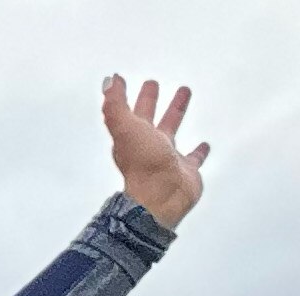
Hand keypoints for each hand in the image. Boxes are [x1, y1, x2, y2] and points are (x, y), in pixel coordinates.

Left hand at [103, 76, 208, 227]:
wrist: (162, 196)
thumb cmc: (143, 164)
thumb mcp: (126, 128)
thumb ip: (115, 105)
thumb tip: (108, 81)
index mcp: (132, 137)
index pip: (129, 111)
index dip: (127, 96)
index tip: (126, 80)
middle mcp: (147, 146)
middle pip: (148, 118)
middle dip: (150, 100)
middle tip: (154, 83)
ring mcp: (166, 158)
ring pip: (171, 130)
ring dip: (175, 114)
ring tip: (183, 95)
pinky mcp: (185, 170)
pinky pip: (193, 158)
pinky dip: (198, 151)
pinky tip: (204, 144)